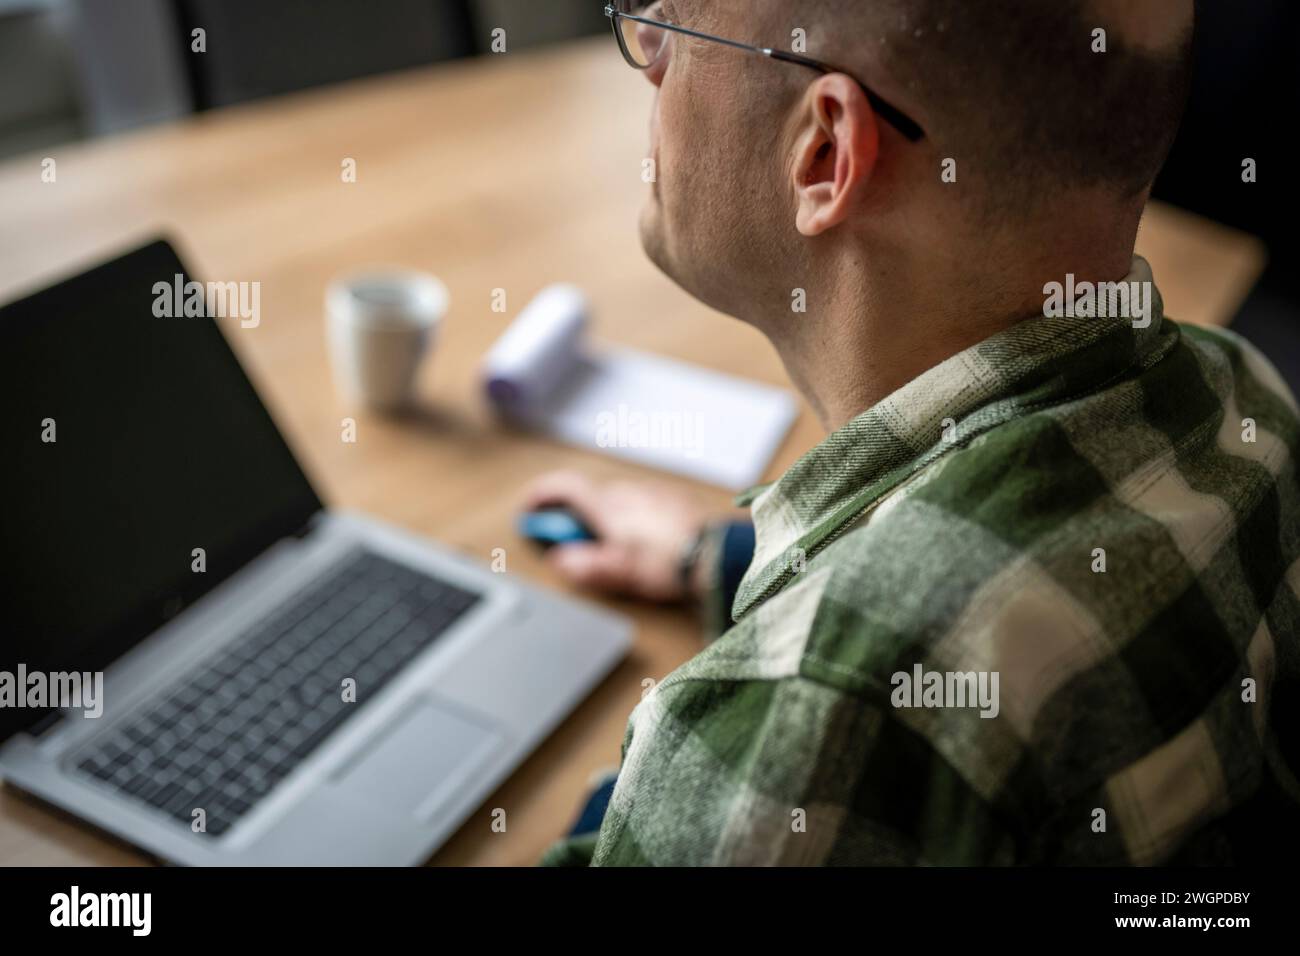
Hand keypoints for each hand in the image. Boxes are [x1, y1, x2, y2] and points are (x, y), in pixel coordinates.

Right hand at [521, 471, 711, 601]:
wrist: (717, 553)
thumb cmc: (670, 563)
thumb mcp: (621, 572)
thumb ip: (587, 566)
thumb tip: (562, 560)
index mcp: (608, 506)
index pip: (564, 487)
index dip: (541, 496)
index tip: (530, 509)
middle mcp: (628, 491)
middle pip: (590, 497)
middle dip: (577, 518)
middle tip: (577, 546)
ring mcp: (652, 491)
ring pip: (618, 500)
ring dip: (607, 517)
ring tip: (617, 549)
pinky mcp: (674, 498)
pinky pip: (644, 502)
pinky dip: (634, 516)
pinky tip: (647, 541)